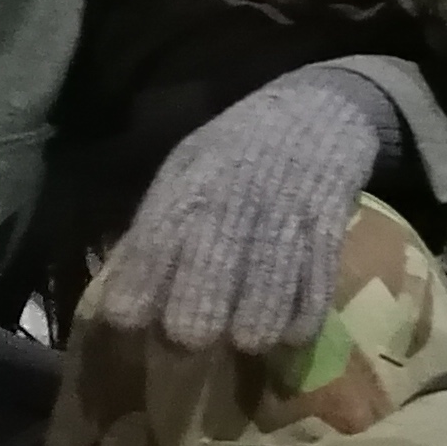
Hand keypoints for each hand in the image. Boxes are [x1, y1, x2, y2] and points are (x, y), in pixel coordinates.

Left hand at [82, 63, 404, 355]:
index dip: (131, 307)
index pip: (142, 270)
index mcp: (184, 195)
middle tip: (193, 333)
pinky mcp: (327, 237)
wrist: (320, 109)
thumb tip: (120, 292)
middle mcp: (228, 214)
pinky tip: (286, 330)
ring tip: (242, 336)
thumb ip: (155, 227)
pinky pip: (311, 304)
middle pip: (196, 311)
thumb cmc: (239, 145)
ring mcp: (281, 227)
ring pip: (258, 318)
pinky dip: (297, 327)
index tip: (132, 323)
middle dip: (190, 332)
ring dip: (248, 336)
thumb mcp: (185, 168)